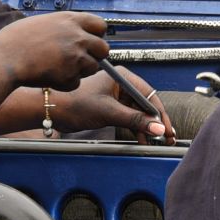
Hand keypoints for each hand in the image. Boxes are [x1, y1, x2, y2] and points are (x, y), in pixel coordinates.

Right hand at [0, 13, 109, 113]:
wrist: (4, 58)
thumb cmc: (16, 40)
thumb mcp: (43, 22)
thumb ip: (63, 27)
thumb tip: (77, 32)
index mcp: (70, 20)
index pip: (100, 25)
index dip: (96, 35)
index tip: (90, 41)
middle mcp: (77, 37)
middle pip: (103, 49)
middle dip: (95, 56)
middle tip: (79, 60)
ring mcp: (75, 57)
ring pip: (92, 68)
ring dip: (80, 71)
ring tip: (59, 68)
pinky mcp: (69, 76)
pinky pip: (76, 83)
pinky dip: (66, 83)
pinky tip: (50, 77)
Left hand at [43, 77, 168, 140]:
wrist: (54, 110)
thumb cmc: (75, 104)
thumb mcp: (109, 112)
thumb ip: (134, 120)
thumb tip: (156, 128)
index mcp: (122, 77)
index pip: (149, 94)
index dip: (159, 113)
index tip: (166, 128)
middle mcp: (121, 84)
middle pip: (145, 104)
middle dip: (155, 122)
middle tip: (165, 137)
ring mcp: (115, 95)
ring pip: (138, 112)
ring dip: (146, 127)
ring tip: (155, 141)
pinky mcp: (110, 106)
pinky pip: (129, 116)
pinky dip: (135, 128)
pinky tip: (141, 138)